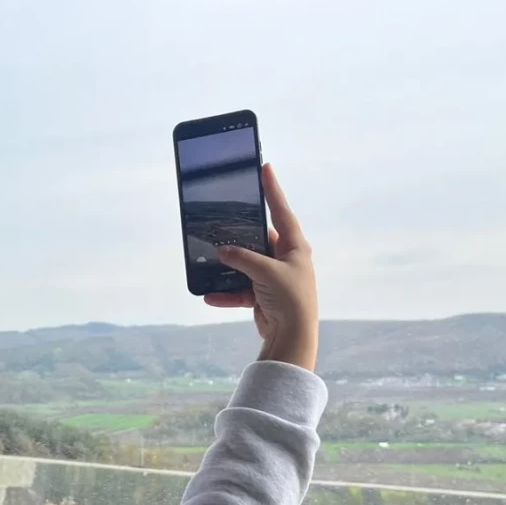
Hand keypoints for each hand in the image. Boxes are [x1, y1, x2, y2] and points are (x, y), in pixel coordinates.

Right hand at [203, 164, 318, 371]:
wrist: (292, 335)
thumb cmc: (290, 298)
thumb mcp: (266, 272)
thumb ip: (243, 258)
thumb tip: (222, 251)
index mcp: (295, 246)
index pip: (281, 211)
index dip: (273, 190)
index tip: (265, 168)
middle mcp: (286, 259)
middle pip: (258, 239)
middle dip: (239, 236)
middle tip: (223, 221)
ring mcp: (273, 277)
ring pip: (245, 265)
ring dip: (229, 268)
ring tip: (211, 261)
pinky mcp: (262, 295)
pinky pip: (240, 290)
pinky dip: (227, 294)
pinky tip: (210, 295)